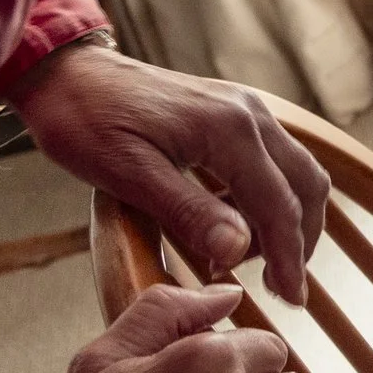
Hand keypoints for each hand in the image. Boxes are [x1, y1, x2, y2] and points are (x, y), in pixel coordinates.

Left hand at [12, 45, 326, 301]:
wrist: (66, 72)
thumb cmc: (86, 121)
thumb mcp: (128, 174)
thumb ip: (187, 211)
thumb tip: (236, 250)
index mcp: (229, 130)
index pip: (278, 204)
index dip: (289, 257)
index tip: (291, 300)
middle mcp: (251, 113)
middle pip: (306, 184)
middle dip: (300, 239)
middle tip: (280, 287)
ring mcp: (246, 109)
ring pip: (297, 170)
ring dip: (287, 218)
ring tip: (248, 259)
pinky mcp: (234, 112)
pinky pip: (274, 159)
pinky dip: (270, 197)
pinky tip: (234, 222)